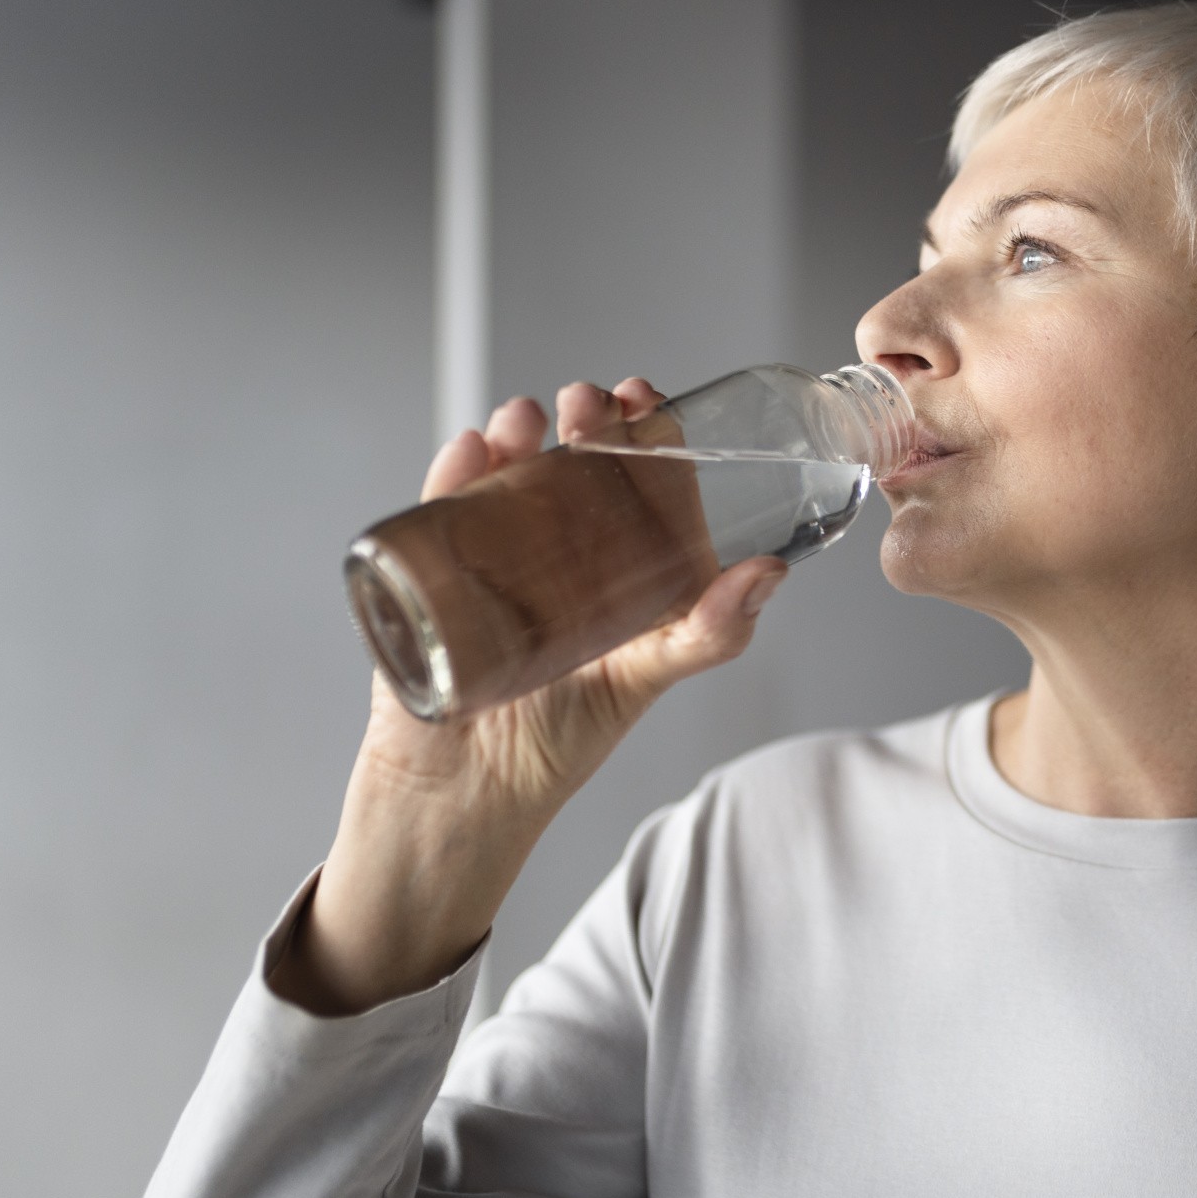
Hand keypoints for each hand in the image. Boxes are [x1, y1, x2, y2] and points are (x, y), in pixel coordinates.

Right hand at [269, 379, 787, 1014]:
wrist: (468, 798)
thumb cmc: (561, 738)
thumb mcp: (649, 675)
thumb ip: (708, 631)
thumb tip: (769, 572)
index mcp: (611, 561)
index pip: (630, 475)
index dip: (642, 430)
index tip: (649, 399)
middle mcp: (549, 548)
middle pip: (567, 460)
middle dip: (580, 420)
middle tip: (590, 406)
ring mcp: (486, 556)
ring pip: (500, 472)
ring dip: (512, 433)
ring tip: (526, 423)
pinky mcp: (427, 576)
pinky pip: (435, 511)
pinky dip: (450, 475)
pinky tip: (468, 454)